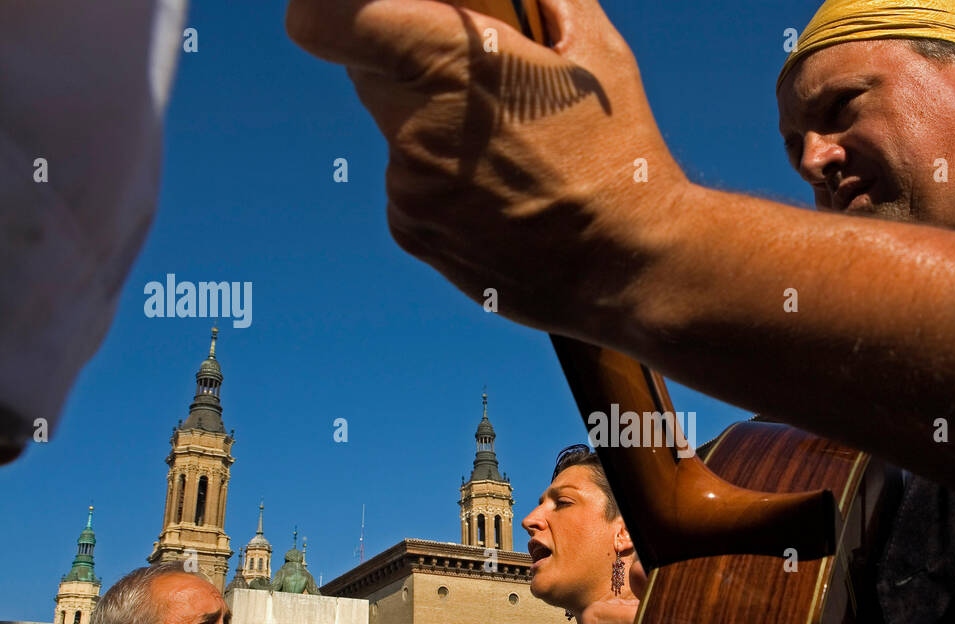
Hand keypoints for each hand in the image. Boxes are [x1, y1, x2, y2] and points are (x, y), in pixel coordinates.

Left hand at [285, 0, 690, 338]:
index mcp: (447, 64)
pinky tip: (502, 199)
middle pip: (364, 70)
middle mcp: (413, 127)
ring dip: (431, 130)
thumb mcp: (595, 55)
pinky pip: (409, 187)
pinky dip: (441, 184)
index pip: (324, 20)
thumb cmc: (621, 157)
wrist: (629, 267)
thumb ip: (546, 0)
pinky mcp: (413, 232)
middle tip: (470, 82)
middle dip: (404, 64)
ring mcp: (408, 187)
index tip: (354, 14)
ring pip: (395, 132)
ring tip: (509, 158)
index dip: (327, 10)